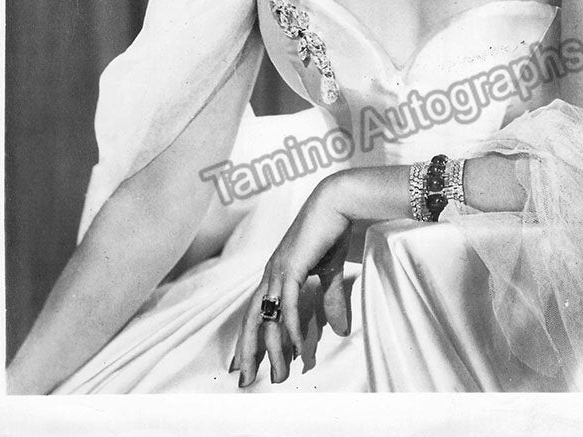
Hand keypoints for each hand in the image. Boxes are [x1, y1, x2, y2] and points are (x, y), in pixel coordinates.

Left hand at [231, 176, 352, 386]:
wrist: (337, 202)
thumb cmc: (331, 231)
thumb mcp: (329, 272)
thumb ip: (330, 299)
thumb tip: (339, 330)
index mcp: (276, 272)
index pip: (256, 311)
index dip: (248, 338)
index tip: (243, 363)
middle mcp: (272, 273)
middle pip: (252, 319)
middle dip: (248, 351)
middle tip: (246, 381)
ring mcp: (279, 270)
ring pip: (269, 318)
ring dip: (275, 350)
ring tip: (280, 375)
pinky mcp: (292, 267)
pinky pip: (289, 305)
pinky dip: (293, 329)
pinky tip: (299, 349)